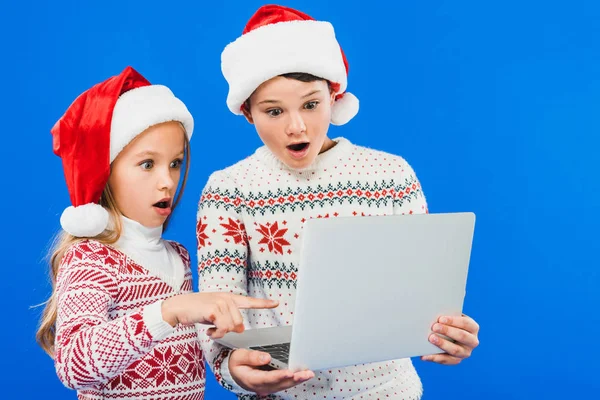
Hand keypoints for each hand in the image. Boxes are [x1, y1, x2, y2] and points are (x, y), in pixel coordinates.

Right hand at [161, 293, 278, 337]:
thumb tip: (240, 329)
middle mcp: (227, 299)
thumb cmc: (197, 310)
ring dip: (221, 333)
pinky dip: (216, 334)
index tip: (276, 303)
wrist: (178, 307)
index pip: (249, 301)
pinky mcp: (214, 310)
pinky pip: (223, 329)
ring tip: (211, 329)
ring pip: (232, 327)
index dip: (263, 303)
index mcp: (229, 298)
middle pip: (240, 323)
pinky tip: (209, 331)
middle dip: (229, 330)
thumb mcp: (215, 314)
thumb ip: (229, 319)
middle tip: (216, 329)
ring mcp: (221, 303)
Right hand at [229, 348, 314, 395]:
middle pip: (280, 384)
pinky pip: (284, 384)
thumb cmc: (236, 363)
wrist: (233, 372)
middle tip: (306, 374)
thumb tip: (266, 358)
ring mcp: (267, 387)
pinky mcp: (271, 385)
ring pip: (284, 385)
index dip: (280, 376)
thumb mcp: (239, 357)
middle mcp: (261, 386)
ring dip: (297, 380)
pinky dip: (294, 380)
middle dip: (294, 379)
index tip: (290, 372)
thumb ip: (252, 357)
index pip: (268, 378)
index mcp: (252, 380)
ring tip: (308, 374)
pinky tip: (302, 375)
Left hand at [421, 314, 479, 364]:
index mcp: (473, 327)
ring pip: (455, 350)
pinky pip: (446, 360)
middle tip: (434, 327)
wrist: (450, 335)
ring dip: (442, 344)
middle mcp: (472, 341)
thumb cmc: (449, 323)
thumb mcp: (451, 319)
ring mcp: (465, 352)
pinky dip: (434, 358)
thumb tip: (433, 315)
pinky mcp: (457, 360)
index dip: (453, 321)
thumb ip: (446, 318)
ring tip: (431, 338)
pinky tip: (424, 356)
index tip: (441, 319)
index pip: (465, 323)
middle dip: (447, 331)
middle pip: (462, 336)